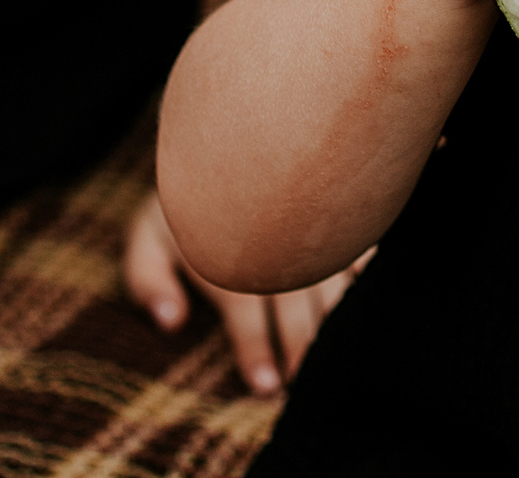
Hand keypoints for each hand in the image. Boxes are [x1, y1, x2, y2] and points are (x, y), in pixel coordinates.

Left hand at [122, 188, 366, 394]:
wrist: (226, 131)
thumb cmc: (185, 194)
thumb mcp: (148, 234)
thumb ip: (147, 279)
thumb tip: (170, 322)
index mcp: (230, 260)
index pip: (247, 319)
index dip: (256, 354)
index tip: (266, 386)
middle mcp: (275, 247)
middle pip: (297, 312)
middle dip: (301, 351)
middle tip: (304, 385)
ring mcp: (308, 231)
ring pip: (333, 287)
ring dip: (336, 324)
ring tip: (341, 357)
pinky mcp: (334, 215)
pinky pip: (360, 249)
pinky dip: (367, 274)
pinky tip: (372, 294)